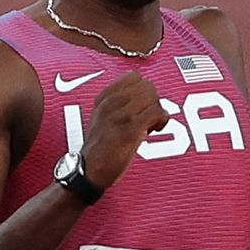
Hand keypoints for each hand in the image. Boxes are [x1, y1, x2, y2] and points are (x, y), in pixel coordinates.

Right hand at [79, 70, 172, 188]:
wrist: (87, 172)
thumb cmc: (98, 150)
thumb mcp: (100, 119)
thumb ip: (117, 105)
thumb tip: (143, 99)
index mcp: (103, 99)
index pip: (133, 76)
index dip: (142, 90)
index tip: (139, 105)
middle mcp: (110, 104)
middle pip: (147, 86)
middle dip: (152, 101)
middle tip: (145, 117)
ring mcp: (120, 116)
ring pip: (154, 98)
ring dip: (157, 111)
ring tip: (148, 125)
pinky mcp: (130, 129)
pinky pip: (157, 112)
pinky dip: (161, 121)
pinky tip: (152, 131)